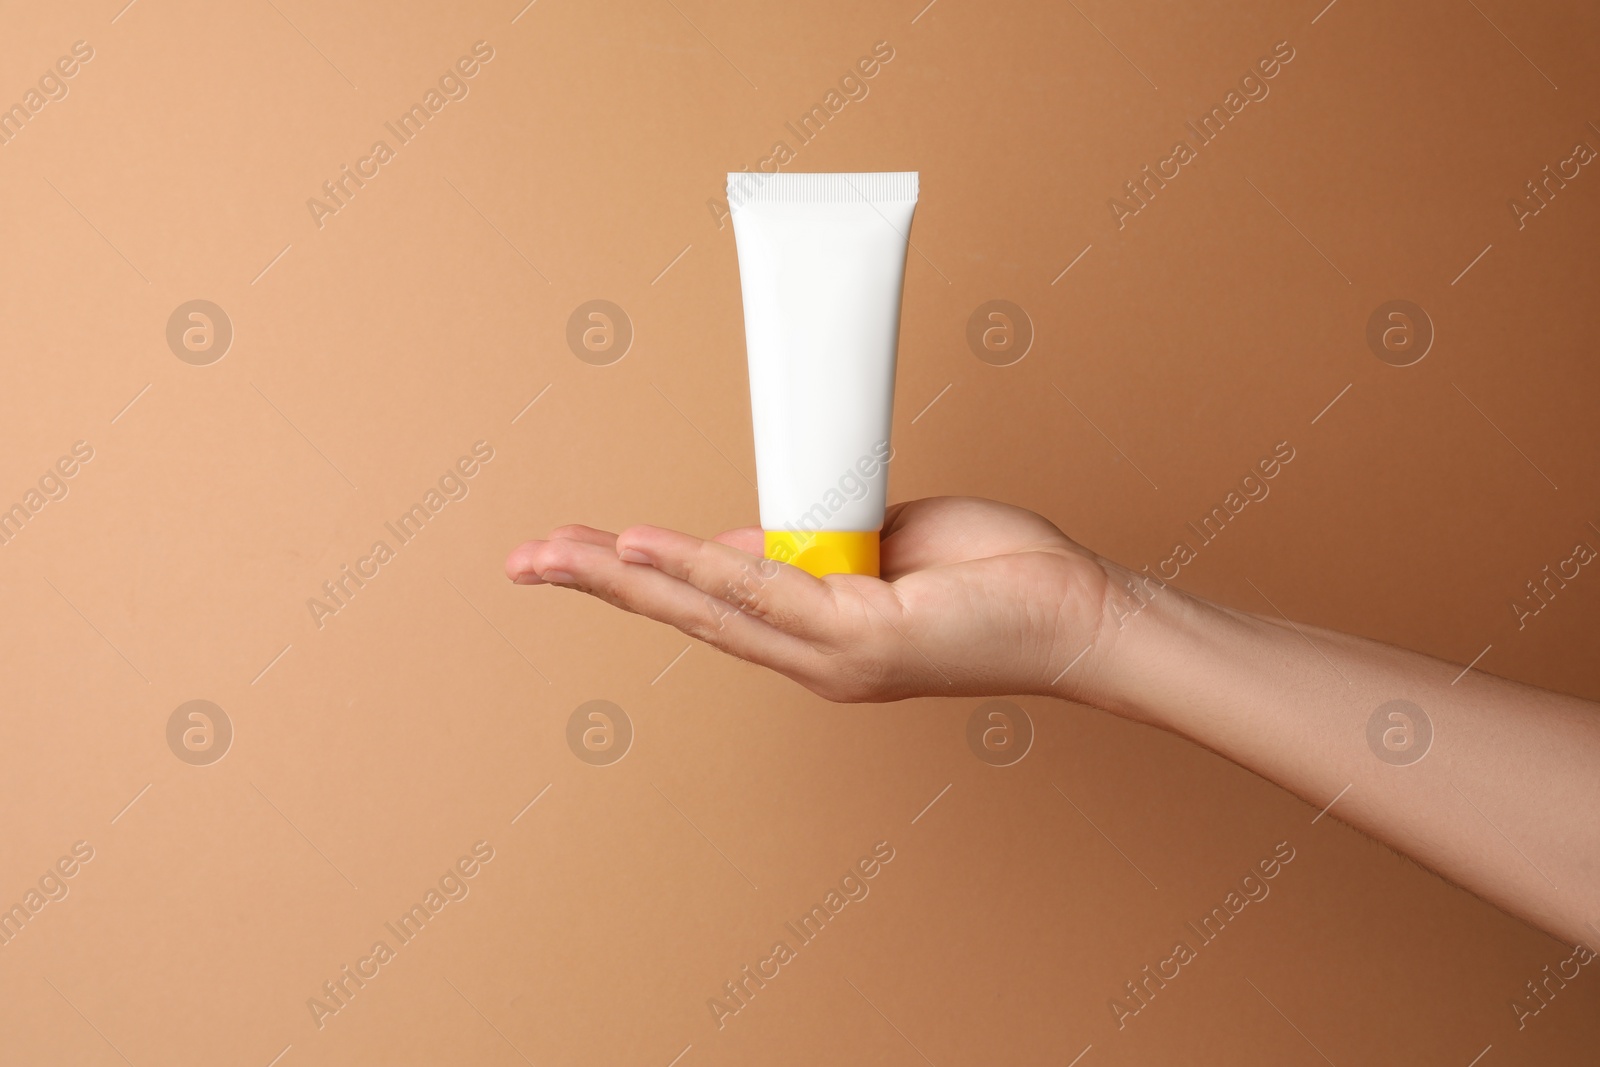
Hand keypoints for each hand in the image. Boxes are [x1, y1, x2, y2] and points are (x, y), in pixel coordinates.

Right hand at [504, 497, 1117, 701]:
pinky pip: (764, 595)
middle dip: (599, 582)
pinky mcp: (861, 640)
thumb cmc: (989, 576)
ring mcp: (830, 655)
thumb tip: (744, 537)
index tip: (580, 548)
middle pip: (685, 612)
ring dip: (626, 575)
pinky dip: (700, 569)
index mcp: (812, 634)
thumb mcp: (877, 546)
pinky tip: (643, 553)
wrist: (1073, 613)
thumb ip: (809, 547)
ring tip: (556, 553)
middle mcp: (809, 656)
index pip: (706, 600)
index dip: (639, 573)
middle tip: (521, 560)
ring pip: (707, 607)